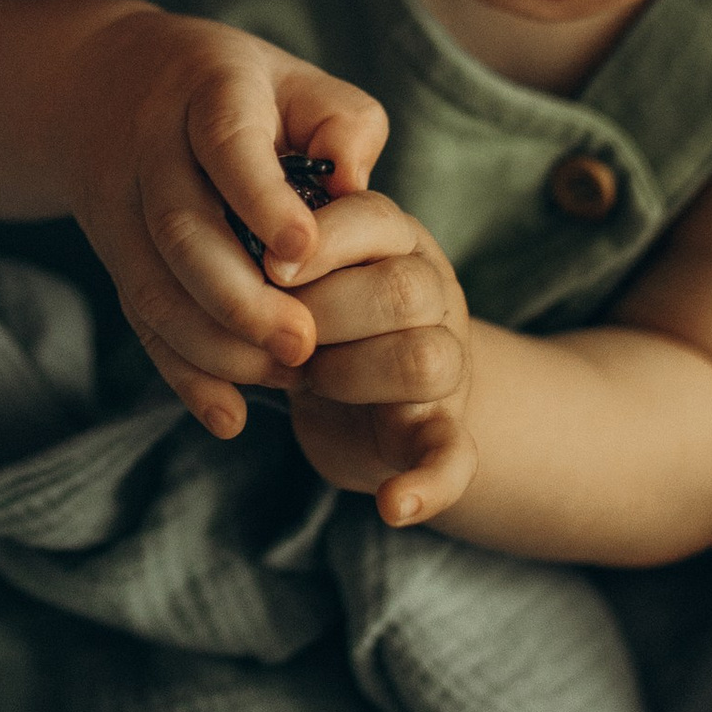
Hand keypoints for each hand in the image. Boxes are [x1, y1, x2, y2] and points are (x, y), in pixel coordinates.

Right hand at [69, 11, 387, 436]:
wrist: (101, 89)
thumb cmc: (238, 90)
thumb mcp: (296, 81)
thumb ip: (342, 125)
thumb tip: (356, 187)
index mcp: (207, 92)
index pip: (227, 146)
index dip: (261, 199)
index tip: (304, 250)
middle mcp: (150, 150)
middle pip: (181, 230)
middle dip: (241, 298)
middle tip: (305, 344)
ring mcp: (120, 207)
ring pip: (152, 287)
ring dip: (216, 346)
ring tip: (286, 376)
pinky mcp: (112, 257)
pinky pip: (139, 322)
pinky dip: (182, 374)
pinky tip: (229, 415)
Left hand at [281, 191, 479, 522]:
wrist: (357, 393)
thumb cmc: (313, 308)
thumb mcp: (300, 258)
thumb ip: (283, 228)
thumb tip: (259, 206)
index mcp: (393, 239)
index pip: (376, 219)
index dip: (320, 244)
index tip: (269, 268)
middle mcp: (431, 294)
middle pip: (403, 291)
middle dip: (322, 317)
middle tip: (279, 333)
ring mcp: (444, 365)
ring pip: (426, 361)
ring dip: (350, 377)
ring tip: (307, 381)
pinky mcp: (440, 431)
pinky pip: (452, 458)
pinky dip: (425, 485)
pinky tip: (392, 506)